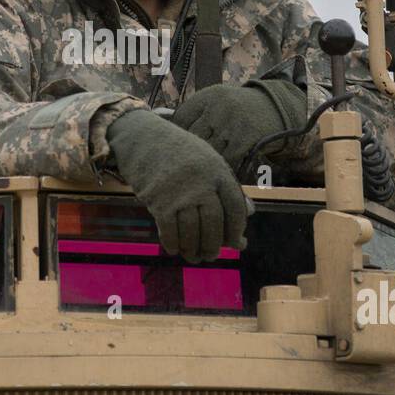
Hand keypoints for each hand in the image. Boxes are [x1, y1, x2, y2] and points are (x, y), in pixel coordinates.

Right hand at [105, 109, 248, 262]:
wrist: (143, 138)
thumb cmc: (179, 153)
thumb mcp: (209, 162)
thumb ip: (228, 187)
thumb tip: (250, 213)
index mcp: (218, 171)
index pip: (235, 206)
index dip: (237, 229)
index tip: (235, 242)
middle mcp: (201, 182)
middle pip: (214, 222)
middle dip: (214, 244)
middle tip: (210, 255)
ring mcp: (180, 192)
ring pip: (192, 230)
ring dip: (193, 249)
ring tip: (193, 256)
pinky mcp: (159, 200)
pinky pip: (170, 230)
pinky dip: (173, 243)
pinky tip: (174, 248)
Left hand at [170, 80, 306, 171]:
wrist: (276, 108)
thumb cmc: (237, 110)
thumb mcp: (216, 102)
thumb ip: (194, 115)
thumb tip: (162, 127)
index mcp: (207, 96)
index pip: (180, 120)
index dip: (176, 137)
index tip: (176, 149)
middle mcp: (218, 106)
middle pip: (193, 138)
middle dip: (192, 153)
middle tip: (189, 166)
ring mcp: (232, 122)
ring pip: (210, 152)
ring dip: (208, 164)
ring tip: (205, 172)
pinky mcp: (246, 138)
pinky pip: (228, 161)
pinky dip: (225, 169)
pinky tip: (223, 172)